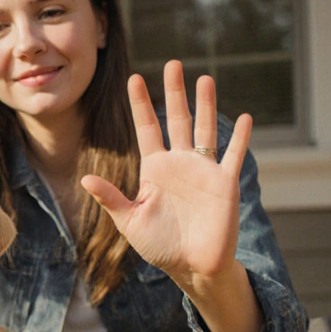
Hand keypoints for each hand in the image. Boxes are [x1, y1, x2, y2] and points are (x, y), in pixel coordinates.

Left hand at [80, 61, 262, 331]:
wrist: (191, 267)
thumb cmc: (159, 246)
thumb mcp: (130, 221)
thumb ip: (111, 199)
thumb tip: (86, 179)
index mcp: (155, 168)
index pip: (147, 128)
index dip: (141, 104)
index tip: (134, 78)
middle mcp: (179, 163)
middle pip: (177, 119)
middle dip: (175, 92)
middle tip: (173, 64)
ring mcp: (203, 171)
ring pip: (205, 130)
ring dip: (206, 105)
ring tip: (205, 78)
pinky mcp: (224, 183)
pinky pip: (232, 156)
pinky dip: (240, 137)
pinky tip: (245, 117)